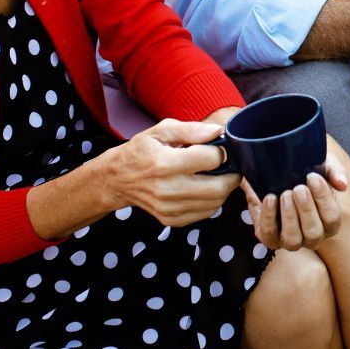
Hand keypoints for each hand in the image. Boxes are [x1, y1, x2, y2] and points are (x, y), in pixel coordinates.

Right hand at [101, 119, 239, 226]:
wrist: (117, 179)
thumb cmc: (141, 151)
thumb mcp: (161, 130)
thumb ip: (191, 129)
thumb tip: (217, 131)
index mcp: (165, 163)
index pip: (211, 159)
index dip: (222, 151)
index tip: (220, 148)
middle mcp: (167, 189)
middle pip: (218, 188)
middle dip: (231, 175)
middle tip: (229, 165)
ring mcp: (169, 208)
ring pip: (215, 203)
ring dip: (223, 188)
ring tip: (216, 175)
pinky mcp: (170, 219)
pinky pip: (205, 213)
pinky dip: (212, 201)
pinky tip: (204, 188)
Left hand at [243, 147, 348, 251]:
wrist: (284, 172)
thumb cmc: (309, 173)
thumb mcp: (324, 167)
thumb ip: (335, 172)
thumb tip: (342, 184)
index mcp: (329, 222)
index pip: (332, 218)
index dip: (324, 199)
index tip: (313, 178)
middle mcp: (312, 236)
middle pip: (314, 233)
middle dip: (306, 210)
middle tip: (299, 188)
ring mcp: (291, 240)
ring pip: (292, 240)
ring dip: (289, 216)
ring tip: (285, 194)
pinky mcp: (271, 238)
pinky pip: (269, 234)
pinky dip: (269, 216)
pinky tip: (270, 198)